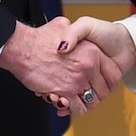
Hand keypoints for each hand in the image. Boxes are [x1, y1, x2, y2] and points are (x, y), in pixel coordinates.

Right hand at [0, 18, 121, 116]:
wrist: (23, 48)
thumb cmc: (39, 38)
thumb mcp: (63, 25)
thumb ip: (73, 31)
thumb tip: (73, 34)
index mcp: (92, 51)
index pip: (113, 73)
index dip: (107, 81)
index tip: (100, 83)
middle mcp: (88, 67)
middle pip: (103, 90)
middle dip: (95, 94)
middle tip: (85, 93)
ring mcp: (78, 81)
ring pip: (92, 102)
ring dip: (85, 103)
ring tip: (76, 99)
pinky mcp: (66, 94)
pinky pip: (78, 109)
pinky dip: (74, 109)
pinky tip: (68, 104)